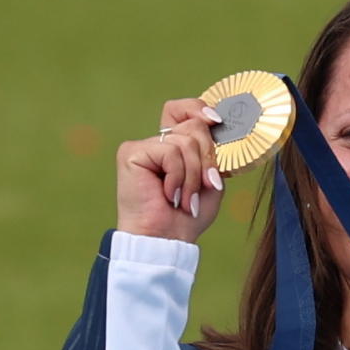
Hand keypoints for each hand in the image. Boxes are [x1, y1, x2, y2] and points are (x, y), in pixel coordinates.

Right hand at [114, 97, 228, 243]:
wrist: (166, 240)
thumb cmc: (187, 216)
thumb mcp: (210, 180)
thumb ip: (211, 152)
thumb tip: (213, 122)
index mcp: (174, 146)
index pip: (185, 110)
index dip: (200, 109)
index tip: (217, 122)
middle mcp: (157, 143)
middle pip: (193, 126)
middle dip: (206, 158)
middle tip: (204, 185)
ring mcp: (143, 146)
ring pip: (186, 141)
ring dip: (193, 176)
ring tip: (184, 199)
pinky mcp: (132, 153)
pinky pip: (170, 152)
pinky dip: (177, 176)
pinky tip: (169, 194)